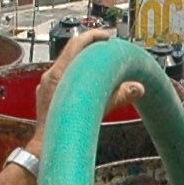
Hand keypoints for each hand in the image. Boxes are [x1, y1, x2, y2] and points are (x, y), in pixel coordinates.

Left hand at [30, 26, 141, 151]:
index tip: (108, 37)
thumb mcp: (96, 111)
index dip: (94, 36)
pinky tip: (88, 82)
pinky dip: (77, 74)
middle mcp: (50, 75)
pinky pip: (63, 76)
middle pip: (72, 51)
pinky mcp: (47, 94)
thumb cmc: (64, 131)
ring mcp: (46, 85)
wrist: (45, 147)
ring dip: (84, 61)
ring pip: (67, 64)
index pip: (76, 44)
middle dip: (91, 48)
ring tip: (101, 65)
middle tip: (108, 49)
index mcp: (59, 74)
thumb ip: (118, 97)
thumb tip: (138, 88)